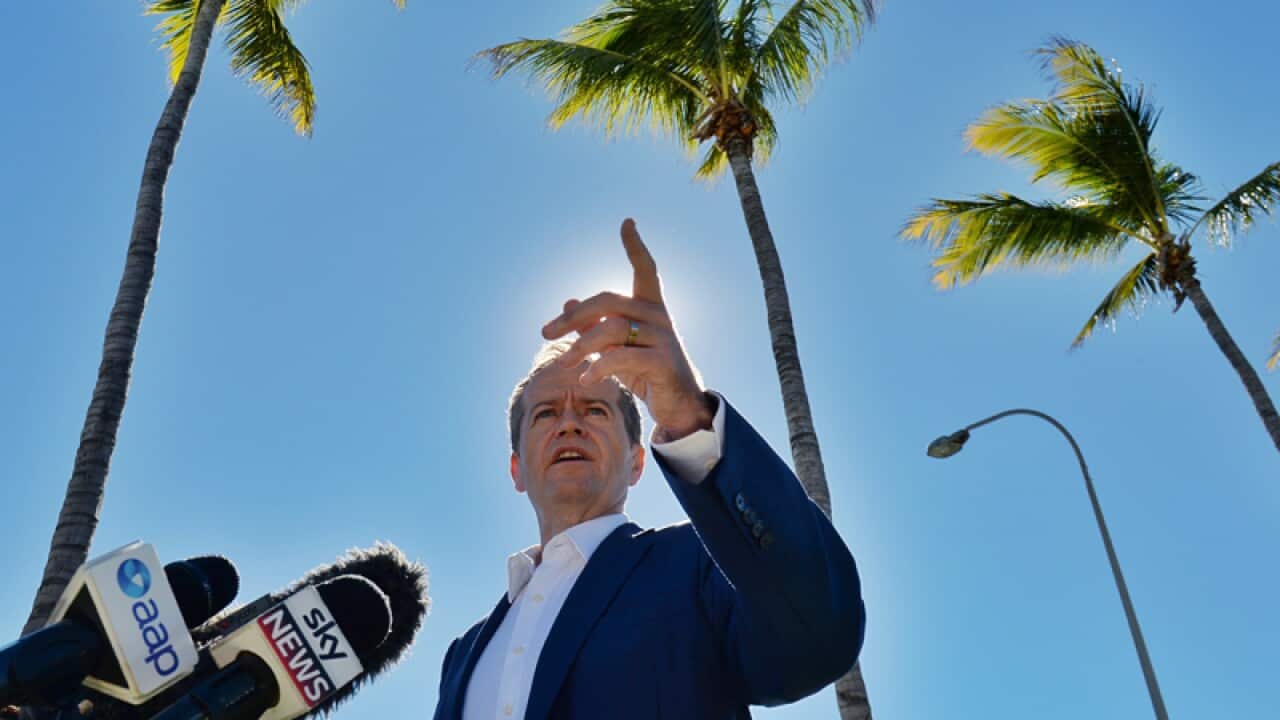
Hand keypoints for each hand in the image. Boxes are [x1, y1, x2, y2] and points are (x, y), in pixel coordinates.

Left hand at [541, 218, 713, 441]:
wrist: (678, 406)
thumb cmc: (646, 371)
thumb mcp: (617, 347)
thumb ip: (594, 325)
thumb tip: (567, 302)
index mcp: (650, 306)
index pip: (645, 269)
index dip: (635, 246)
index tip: (627, 222)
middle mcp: (658, 316)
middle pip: (608, 301)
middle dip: (572, 317)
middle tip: (545, 334)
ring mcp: (663, 338)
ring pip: (610, 329)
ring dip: (580, 347)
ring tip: (563, 364)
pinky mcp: (663, 362)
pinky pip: (621, 357)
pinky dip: (598, 367)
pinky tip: (586, 379)